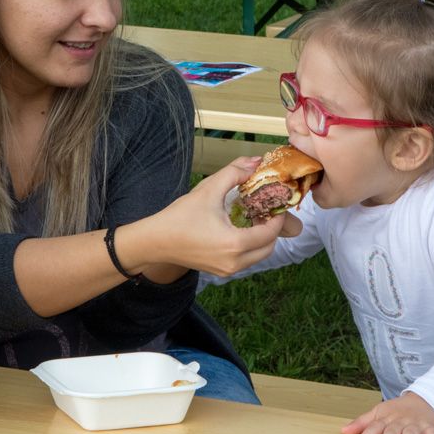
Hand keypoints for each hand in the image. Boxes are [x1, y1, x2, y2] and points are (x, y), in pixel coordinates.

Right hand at [130, 156, 295, 276]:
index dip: (277, 217)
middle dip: (272, 229)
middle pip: (268, 247)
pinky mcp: (221, 271)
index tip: (276, 202)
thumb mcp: (208, 189)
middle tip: (265, 210)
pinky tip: (240, 229)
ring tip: (253, 218)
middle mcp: (234, 262)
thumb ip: (234, 172)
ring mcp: (227, 270)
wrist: (156, 241)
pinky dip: (250, 247)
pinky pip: (246, 260)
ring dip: (261, 239)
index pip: (270, 232)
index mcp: (234, 243)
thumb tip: (255, 162)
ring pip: (258, 256)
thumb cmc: (180, 216)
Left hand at [341, 392, 433, 433]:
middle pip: (392, 431)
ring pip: (410, 433)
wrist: (424, 399)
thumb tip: (344, 431)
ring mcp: (415, 424)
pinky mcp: (430, 428)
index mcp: (385, 417)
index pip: (373, 427)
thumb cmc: (398, 409)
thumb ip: (362, 422)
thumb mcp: (379, 412)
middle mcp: (400, 421)